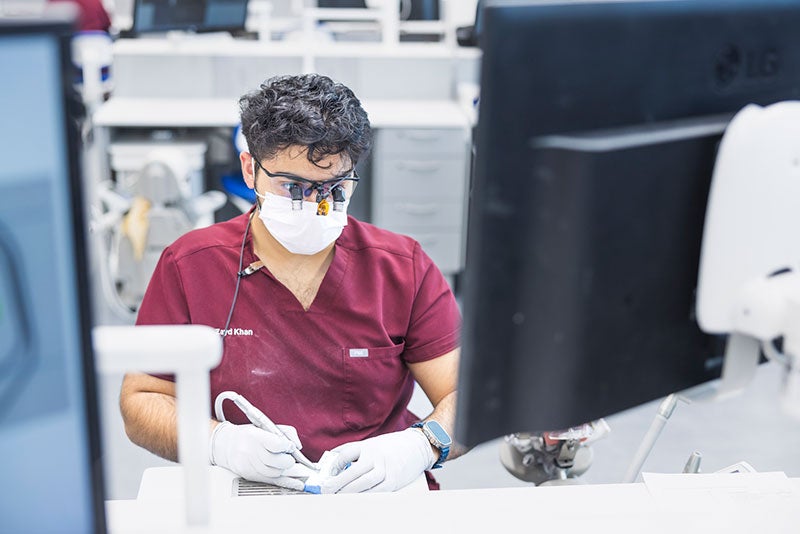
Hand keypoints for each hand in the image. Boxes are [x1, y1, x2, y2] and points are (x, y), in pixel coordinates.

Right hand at [210, 421, 305, 490]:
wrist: (226, 445)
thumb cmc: (248, 435)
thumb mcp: (265, 426)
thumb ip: (286, 433)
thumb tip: (297, 446)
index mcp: (255, 436)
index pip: (275, 444)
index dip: (287, 447)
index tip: (290, 447)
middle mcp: (251, 452)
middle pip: (276, 461)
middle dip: (287, 460)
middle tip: (289, 457)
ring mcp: (249, 466)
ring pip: (275, 473)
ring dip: (283, 469)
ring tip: (283, 462)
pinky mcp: (250, 476)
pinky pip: (272, 482)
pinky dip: (287, 483)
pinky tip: (297, 484)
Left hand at [320, 428, 435, 492]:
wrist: (416, 446)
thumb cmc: (390, 447)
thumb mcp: (372, 444)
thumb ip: (354, 452)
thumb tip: (332, 462)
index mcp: (368, 445)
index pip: (347, 453)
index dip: (335, 464)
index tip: (327, 474)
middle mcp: (376, 456)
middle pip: (353, 471)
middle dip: (338, 483)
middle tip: (327, 490)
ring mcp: (386, 468)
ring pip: (364, 483)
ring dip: (349, 492)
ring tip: (338, 497)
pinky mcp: (394, 480)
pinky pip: (377, 491)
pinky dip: (365, 496)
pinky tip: (356, 500)